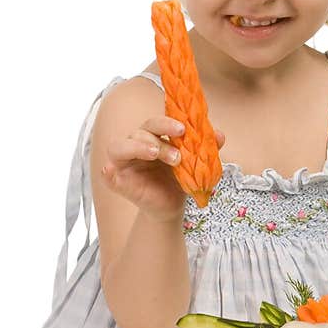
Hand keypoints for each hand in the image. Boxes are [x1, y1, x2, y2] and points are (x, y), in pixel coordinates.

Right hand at [100, 115, 225, 224]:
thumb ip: (206, 148)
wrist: (174, 205)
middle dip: (158, 134)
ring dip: (138, 147)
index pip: (156, 122)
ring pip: (120, 145)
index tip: (184, 129)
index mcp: (154, 135)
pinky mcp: (117, 180)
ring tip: (156, 153)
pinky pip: (107, 174)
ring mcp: (124, 161)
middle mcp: (136, 143)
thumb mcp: (196, 163)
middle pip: (140, 130)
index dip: (168, 122)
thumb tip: (219, 136)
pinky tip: (111, 171)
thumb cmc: (181, 178)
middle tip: (176, 150)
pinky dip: (108, 172)